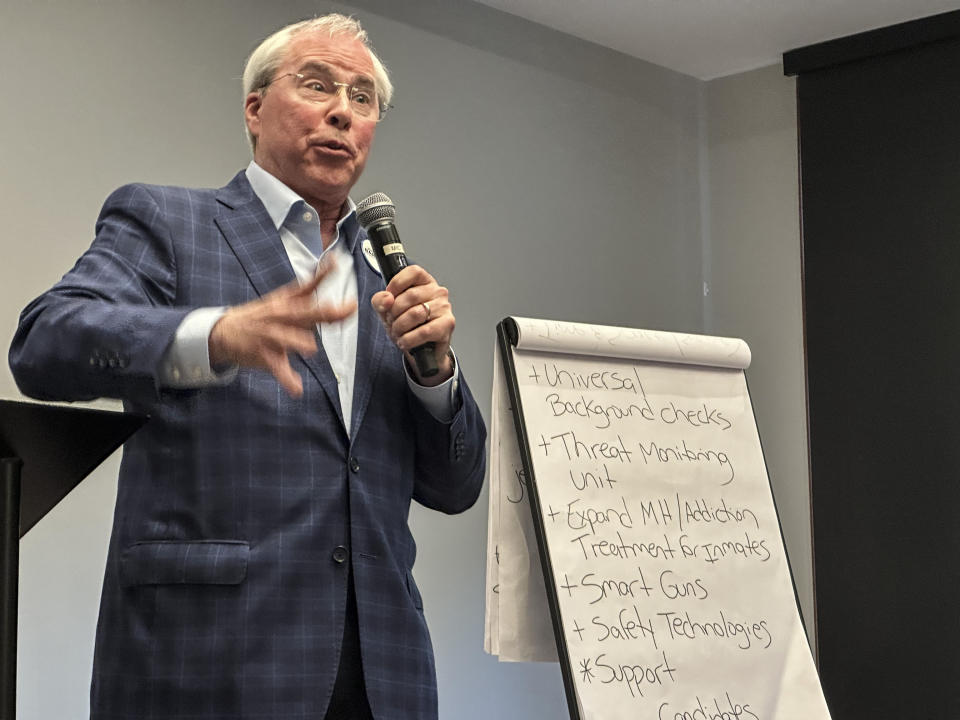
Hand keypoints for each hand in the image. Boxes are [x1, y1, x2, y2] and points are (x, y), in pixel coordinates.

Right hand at [209, 262, 355, 396]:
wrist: (222, 332)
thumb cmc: (261, 315)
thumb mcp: (282, 298)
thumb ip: (308, 286)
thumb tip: (332, 265)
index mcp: (287, 302)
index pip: (308, 287)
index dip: (322, 276)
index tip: (337, 265)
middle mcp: (279, 316)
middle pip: (303, 313)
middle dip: (322, 312)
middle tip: (339, 311)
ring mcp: (269, 335)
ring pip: (286, 338)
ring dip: (297, 343)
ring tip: (310, 349)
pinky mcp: (262, 354)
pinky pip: (277, 368)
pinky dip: (287, 380)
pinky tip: (296, 389)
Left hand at [371, 265, 454, 386]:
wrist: (421, 349)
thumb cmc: (407, 325)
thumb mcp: (387, 310)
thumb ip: (380, 301)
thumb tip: (387, 299)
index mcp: (424, 281)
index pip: (413, 272)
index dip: (396, 285)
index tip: (389, 300)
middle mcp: (438, 291)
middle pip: (411, 295)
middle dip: (394, 313)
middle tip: (392, 323)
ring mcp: (444, 307)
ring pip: (416, 314)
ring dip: (400, 327)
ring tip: (398, 333)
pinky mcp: (448, 324)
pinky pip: (425, 331)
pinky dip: (410, 339)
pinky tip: (405, 342)